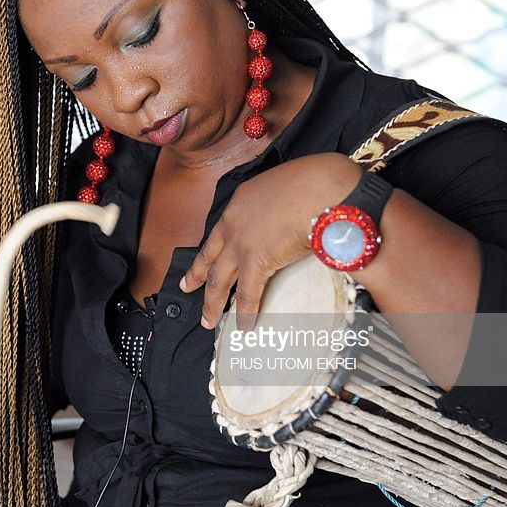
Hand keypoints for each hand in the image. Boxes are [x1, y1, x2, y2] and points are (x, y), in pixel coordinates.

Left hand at [180, 153, 360, 331]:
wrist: (320, 187)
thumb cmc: (315, 180)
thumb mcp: (286, 185)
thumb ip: (282, 205)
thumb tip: (295, 218)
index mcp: (240, 201)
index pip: (220, 230)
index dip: (211, 247)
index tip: (204, 258)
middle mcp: (233, 222)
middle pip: (209, 256)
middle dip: (196, 275)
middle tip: (187, 288)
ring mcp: (240, 244)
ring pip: (218, 279)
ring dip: (212, 303)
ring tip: (208, 320)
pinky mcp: (255, 262)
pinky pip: (247, 294)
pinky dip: (245, 312)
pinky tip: (243, 325)